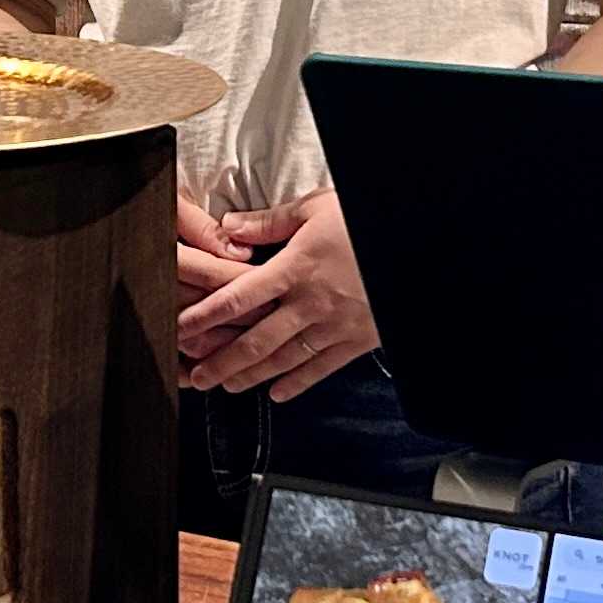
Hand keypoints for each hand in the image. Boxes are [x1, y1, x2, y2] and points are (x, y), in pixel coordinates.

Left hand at [178, 188, 377, 401]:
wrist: (420, 244)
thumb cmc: (366, 221)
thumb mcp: (317, 208)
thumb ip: (270, 222)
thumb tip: (229, 227)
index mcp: (295, 268)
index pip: (239, 297)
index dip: (206, 316)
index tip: (181, 329)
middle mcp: (311, 303)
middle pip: (257, 341)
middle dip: (222, 362)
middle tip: (197, 377)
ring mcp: (335, 325)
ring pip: (285, 360)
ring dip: (252, 376)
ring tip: (226, 387)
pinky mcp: (358, 339)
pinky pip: (323, 368)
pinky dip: (298, 383)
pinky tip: (278, 394)